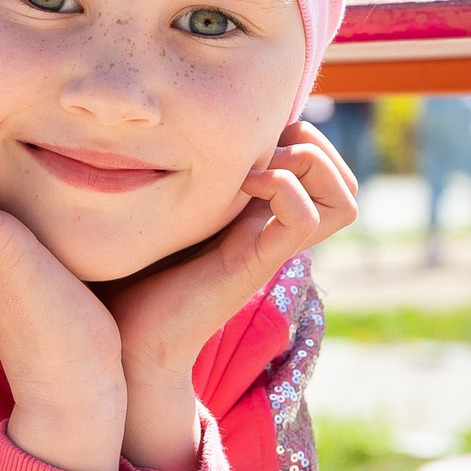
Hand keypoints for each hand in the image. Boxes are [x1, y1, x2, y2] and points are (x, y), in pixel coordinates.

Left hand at [102, 121, 358, 470]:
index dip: (302, 134)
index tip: (246, 134)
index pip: (324, 167)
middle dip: (315, 144)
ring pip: (344, 201)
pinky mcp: (255, 265)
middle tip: (262, 147)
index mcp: (258, 216)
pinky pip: (305, 221)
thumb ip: (172, 176)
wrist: (124, 341)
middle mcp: (274, 231)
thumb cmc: (128, 278)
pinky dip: (283, 188)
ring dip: (310, 164)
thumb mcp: (159, 212)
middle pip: (346, 184)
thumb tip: (149, 129)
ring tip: (258, 166)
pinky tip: (240, 187)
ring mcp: (270, 249)